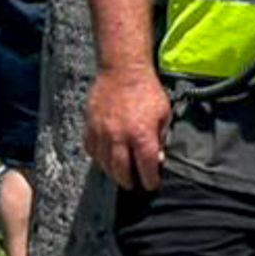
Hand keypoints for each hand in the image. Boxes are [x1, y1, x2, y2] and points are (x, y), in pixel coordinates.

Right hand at [87, 66, 171, 188]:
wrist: (122, 70)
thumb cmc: (147, 91)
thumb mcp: (164, 113)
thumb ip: (161, 137)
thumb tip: (159, 158)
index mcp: (141, 135)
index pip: (146, 167)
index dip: (150, 180)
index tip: (152, 185)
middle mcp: (120, 137)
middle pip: (122, 171)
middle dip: (129, 182)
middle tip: (134, 185)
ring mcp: (102, 133)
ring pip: (104, 164)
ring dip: (113, 173)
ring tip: (121, 175)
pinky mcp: (90, 127)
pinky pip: (92, 151)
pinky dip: (99, 158)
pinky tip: (106, 159)